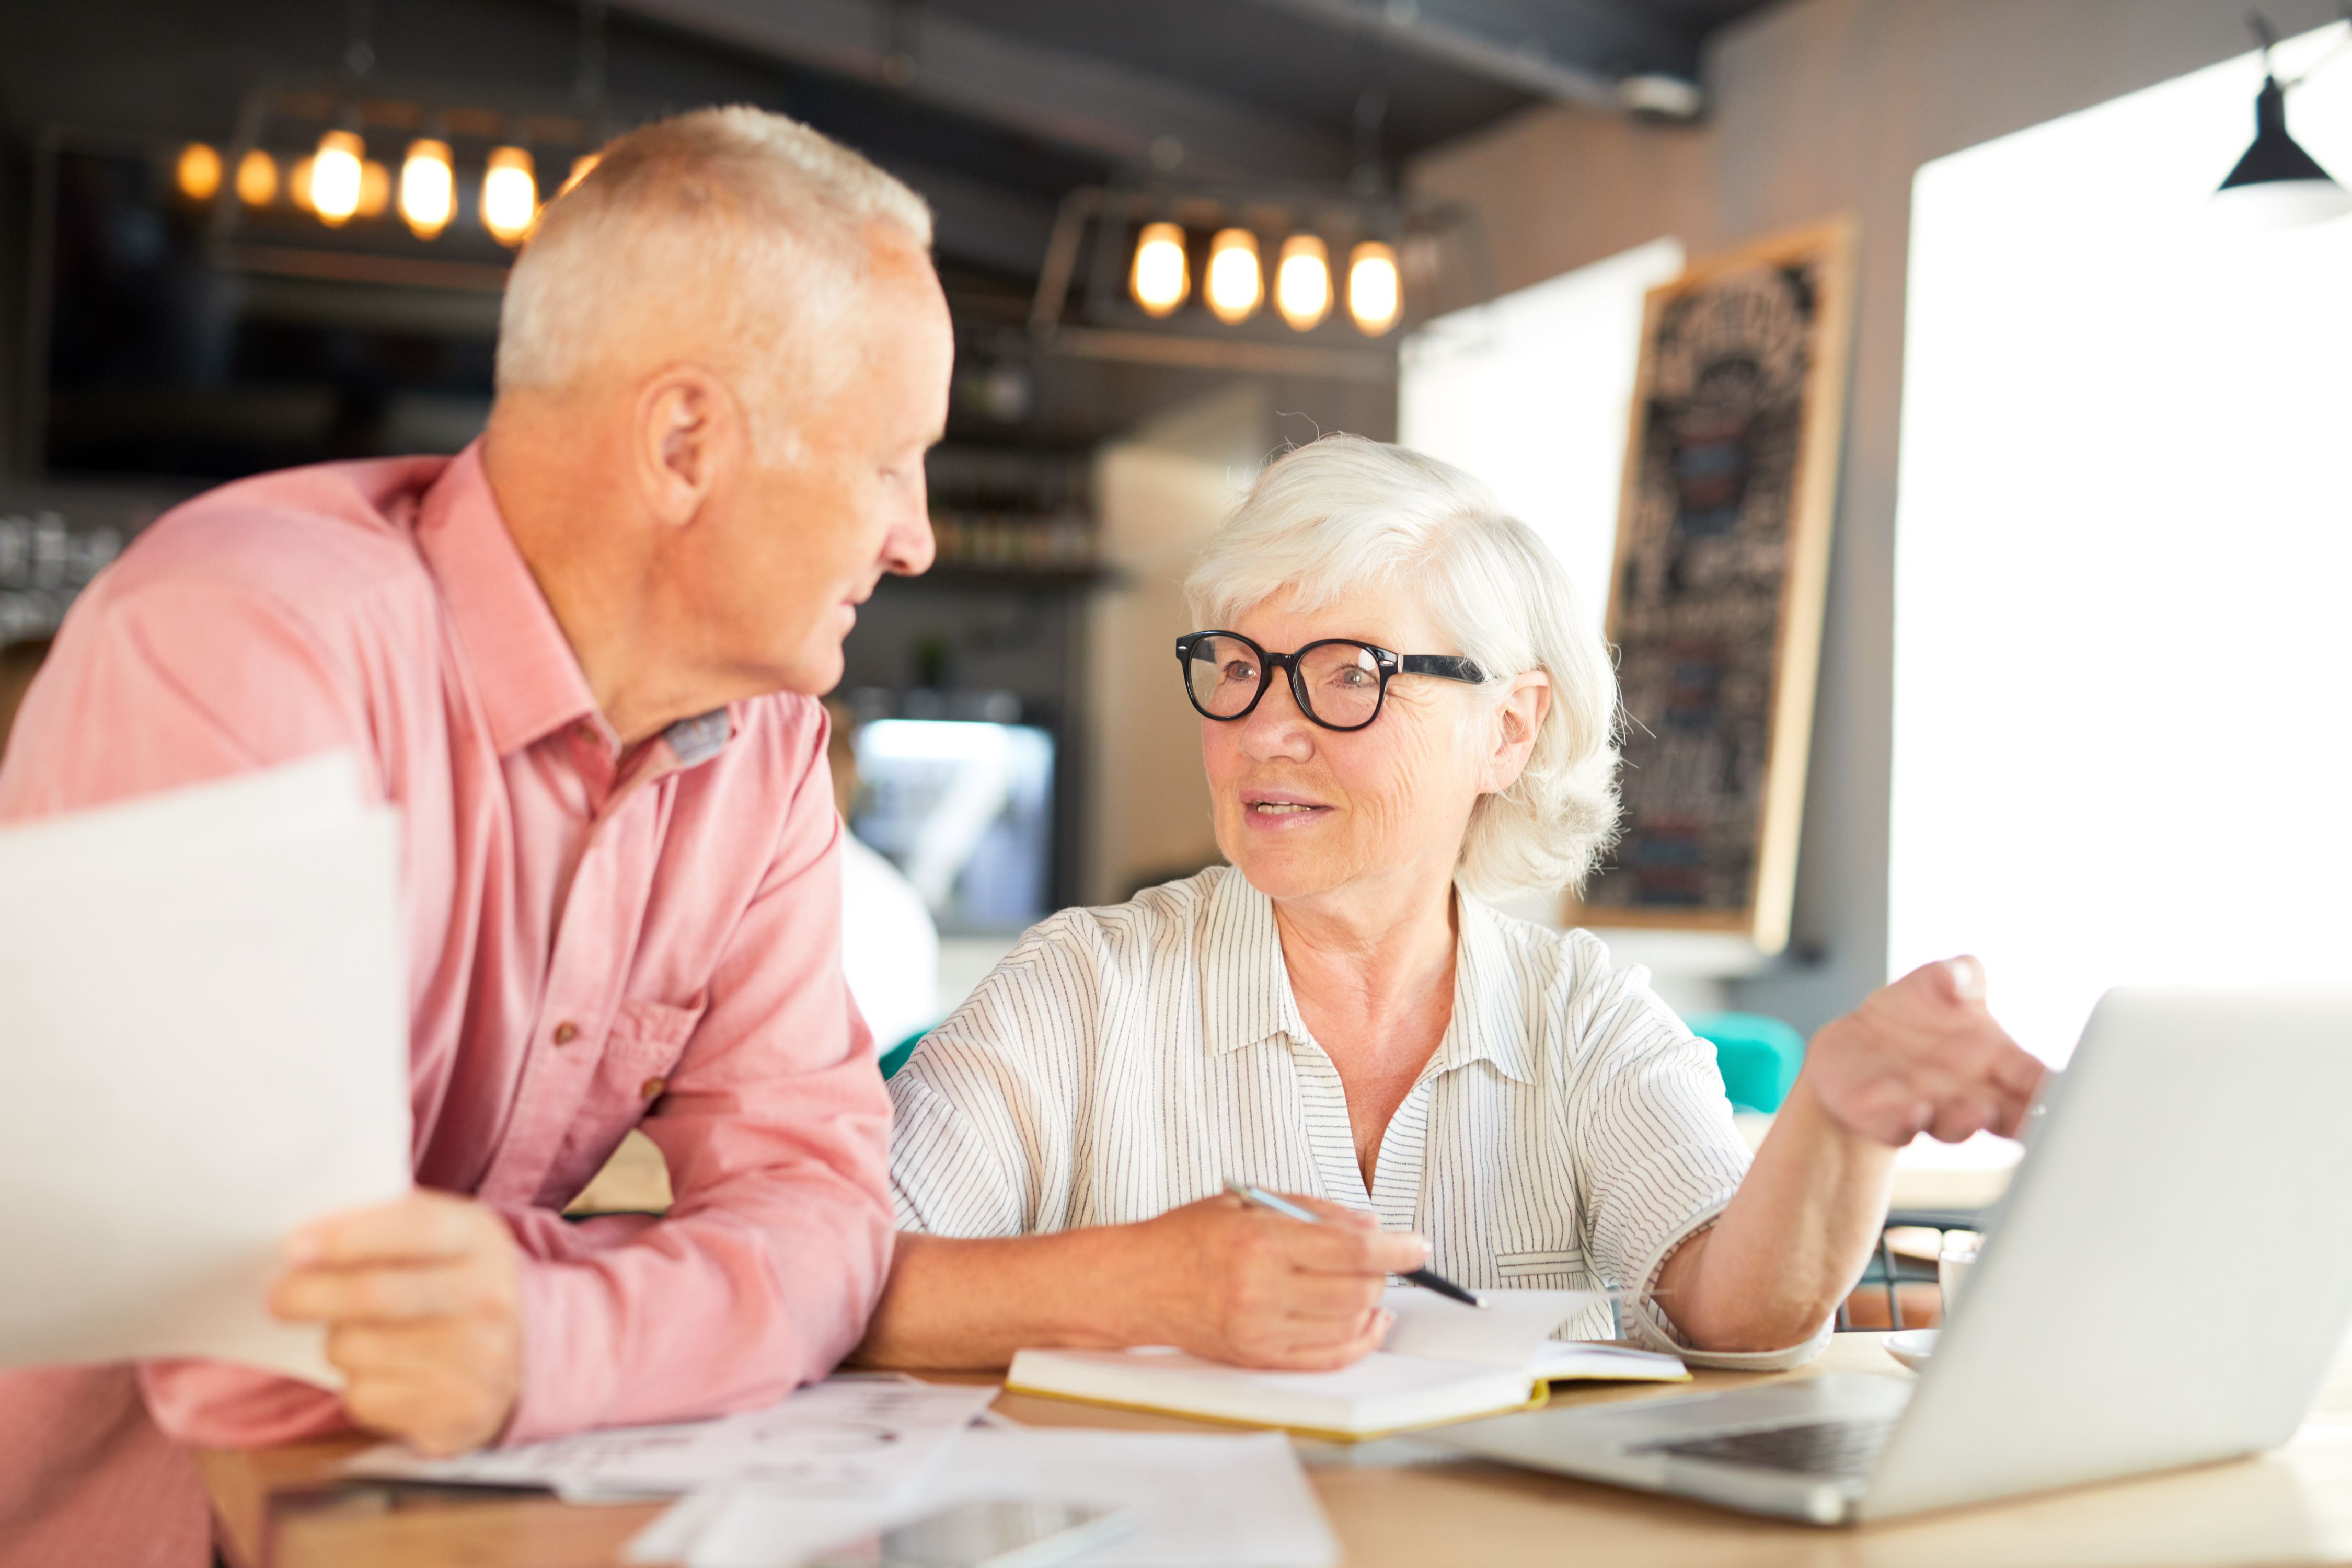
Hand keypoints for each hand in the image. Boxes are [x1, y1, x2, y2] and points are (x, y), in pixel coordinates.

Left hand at [269, 1190, 523, 1455]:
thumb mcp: (444, 1236)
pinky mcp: (456, 1414)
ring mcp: (477, 1361)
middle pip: (373, 1295)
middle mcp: (487, 1299)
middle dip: (308, 1295)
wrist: (527, 1351)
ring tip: (356, 1333)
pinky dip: (357, 1384)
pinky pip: (365, 1398)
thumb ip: (385, 1227)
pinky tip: (386, 1371)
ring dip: (336, 1342)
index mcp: (481, 1240)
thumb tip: (302, 1248)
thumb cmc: (457, 1281)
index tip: (293, 1247)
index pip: (415, 1228)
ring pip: (355, 1350)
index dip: (349, 1237)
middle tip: (278, 1296)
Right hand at [1125, 1192, 1425, 1370]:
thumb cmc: (1187, 1237)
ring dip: (1372, 1304)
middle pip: (1356, 1290)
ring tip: (1371, 1285)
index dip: (1396, 1248)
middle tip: (1386, 1259)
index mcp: (1259, 1242)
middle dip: (1384, 1274)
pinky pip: (1326, 1358)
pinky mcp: (1257, 1357)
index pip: (1351, 1249)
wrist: (1135, 1284)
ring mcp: (1259, 1330)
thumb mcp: (1246, 1202)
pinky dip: (1358, 1341)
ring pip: (1346, 1325)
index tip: (1419, 1246)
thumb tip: (1371, 1225)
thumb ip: (1311, 1210)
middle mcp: (1260, 1290)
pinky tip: (1367, 1322)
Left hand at [1801, 956, 2046, 1146]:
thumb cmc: (1914, 1014)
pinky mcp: (1883, 1117)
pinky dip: (1906, 1122)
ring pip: (1956, 1125)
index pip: (2032, 1078)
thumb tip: (1960, 973)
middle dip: (2021, 1117)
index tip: (2070, 1091)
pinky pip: (1897, 1125)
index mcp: (1994, 1060)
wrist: (1855, 1043)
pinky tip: (1914, 1113)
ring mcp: (1928, 1109)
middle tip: (2034, 1115)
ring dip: (1968, 1121)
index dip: (2051, 1087)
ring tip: (1979, 1112)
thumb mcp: (1937, 985)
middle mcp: (1968, 1094)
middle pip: (2007, 1114)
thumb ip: (1958, 975)